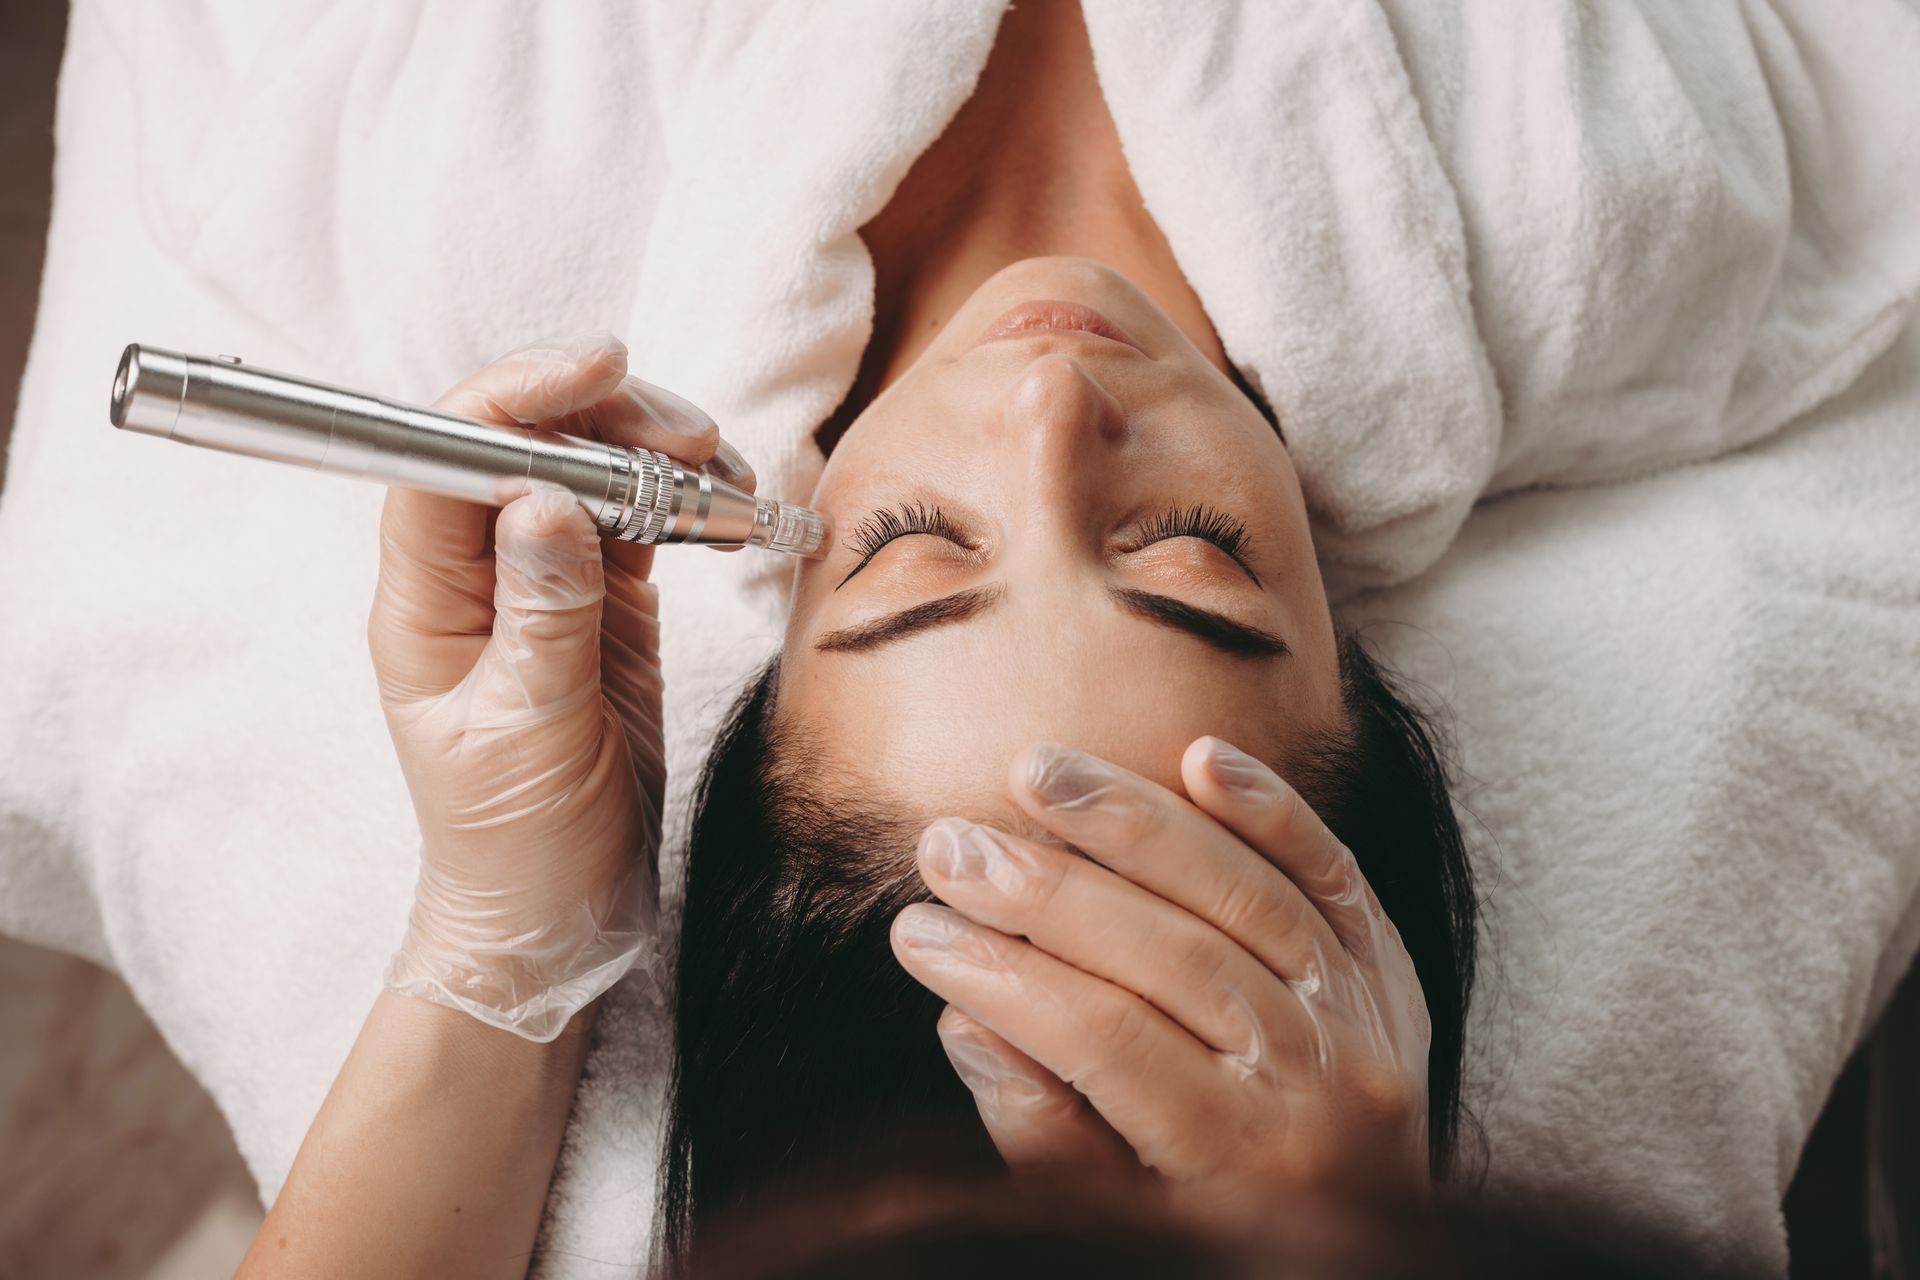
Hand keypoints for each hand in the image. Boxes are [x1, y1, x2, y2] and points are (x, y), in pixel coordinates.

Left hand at [371, 331, 750, 1040]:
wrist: (557, 912)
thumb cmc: (516, 840)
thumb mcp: (528, 732)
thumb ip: (543, 613)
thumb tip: (546, 499)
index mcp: (424, 603)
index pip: (444, 460)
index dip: (513, 400)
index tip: (598, 372)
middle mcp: (474, 578)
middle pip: (524, 449)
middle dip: (606, 423)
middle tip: (693, 440)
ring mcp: (542, 586)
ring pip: (588, 476)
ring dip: (658, 459)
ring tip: (728, 475)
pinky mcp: (602, 606)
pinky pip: (638, 524)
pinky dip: (685, 505)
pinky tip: (727, 506)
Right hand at [891, 737, 1430, 1205]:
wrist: (1364, 1257)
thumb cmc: (1213, 1236)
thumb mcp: (1117, 1221)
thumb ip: (1044, 1132)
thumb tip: (969, 1019)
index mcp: (1241, 1161)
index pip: (1104, 1039)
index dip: (1002, 976)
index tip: (914, 930)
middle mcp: (1318, 1082)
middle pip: (1168, 953)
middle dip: (1045, 889)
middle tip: (947, 844)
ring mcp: (1365, 1016)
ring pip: (1242, 891)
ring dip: (1134, 821)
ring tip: (1036, 772)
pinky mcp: (1387, 966)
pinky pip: (1334, 870)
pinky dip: (1272, 809)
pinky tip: (1198, 758)